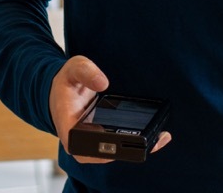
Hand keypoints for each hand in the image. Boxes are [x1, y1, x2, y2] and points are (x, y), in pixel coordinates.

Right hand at [49, 56, 171, 162]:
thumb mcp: (72, 70)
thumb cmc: (65, 84)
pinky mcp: (105, 139)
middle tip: (154, 136)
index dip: (109, 148)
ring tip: (160, 135)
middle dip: (131, 146)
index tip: (126, 139)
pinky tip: (157, 133)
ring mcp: (95, 144)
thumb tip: (103, 82)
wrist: (62, 91)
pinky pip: (121, 144)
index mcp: (70, 133)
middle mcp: (83, 144)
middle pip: (109, 153)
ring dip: (138, 144)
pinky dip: (137, 139)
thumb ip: (85, 71)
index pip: (88, 150)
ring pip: (118, 151)